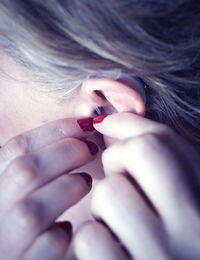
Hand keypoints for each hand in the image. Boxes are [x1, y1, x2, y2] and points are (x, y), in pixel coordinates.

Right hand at [0, 117, 97, 259]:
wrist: (13, 255)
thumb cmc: (16, 222)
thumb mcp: (14, 188)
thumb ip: (34, 167)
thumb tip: (73, 136)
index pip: (17, 147)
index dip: (56, 130)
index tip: (84, 124)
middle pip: (27, 169)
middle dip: (68, 151)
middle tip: (91, 149)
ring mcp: (6, 241)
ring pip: (36, 207)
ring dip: (70, 186)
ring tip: (85, 182)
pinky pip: (50, 244)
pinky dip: (64, 231)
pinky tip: (68, 227)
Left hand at [74, 113, 199, 259]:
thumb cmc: (178, 221)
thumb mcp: (183, 178)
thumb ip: (151, 140)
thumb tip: (103, 119)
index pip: (151, 144)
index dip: (128, 145)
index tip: (126, 158)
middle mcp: (191, 232)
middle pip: (128, 158)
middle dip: (116, 162)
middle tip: (125, 184)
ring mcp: (159, 258)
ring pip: (107, 195)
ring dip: (104, 204)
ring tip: (121, 221)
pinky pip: (90, 237)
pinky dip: (94, 236)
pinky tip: (113, 246)